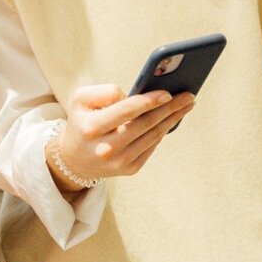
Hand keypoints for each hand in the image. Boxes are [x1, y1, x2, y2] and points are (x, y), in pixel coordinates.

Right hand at [48, 84, 194, 190]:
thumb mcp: (81, 99)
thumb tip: (135, 95)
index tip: (168, 92)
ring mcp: (120, 161)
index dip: (149, 101)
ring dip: (172, 119)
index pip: (126, 111)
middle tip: (188, 96)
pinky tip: (172, 119)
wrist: (73, 158)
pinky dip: (163, 131)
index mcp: (93, 128)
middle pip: (145, 124)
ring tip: (187, 105)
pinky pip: (152, 146)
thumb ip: (104, 92)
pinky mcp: (130, 169)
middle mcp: (107, 148)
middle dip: (170, 108)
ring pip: (153, 136)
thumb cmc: (81, 121)